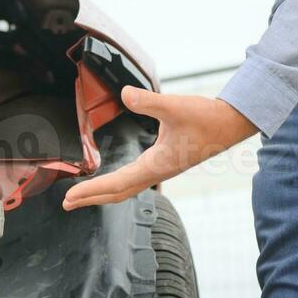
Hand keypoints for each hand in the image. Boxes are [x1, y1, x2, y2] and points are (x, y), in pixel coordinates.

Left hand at [62, 87, 258, 209]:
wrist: (230, 124)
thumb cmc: (206, 117)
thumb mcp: (175, 106)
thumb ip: (149, 101)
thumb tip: (125, 93)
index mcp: (156, 165)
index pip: (116, 184)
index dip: (91, 191)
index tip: (69, 197)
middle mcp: (157, 172)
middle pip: (118, 193)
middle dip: (92, 199)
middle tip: (67, 203)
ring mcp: (162, 169)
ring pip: (128, 188)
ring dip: (105, 193)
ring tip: (84, 195)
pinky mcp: (166, 163)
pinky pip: (137, 180)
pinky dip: (120, 184)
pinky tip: (115, 178)